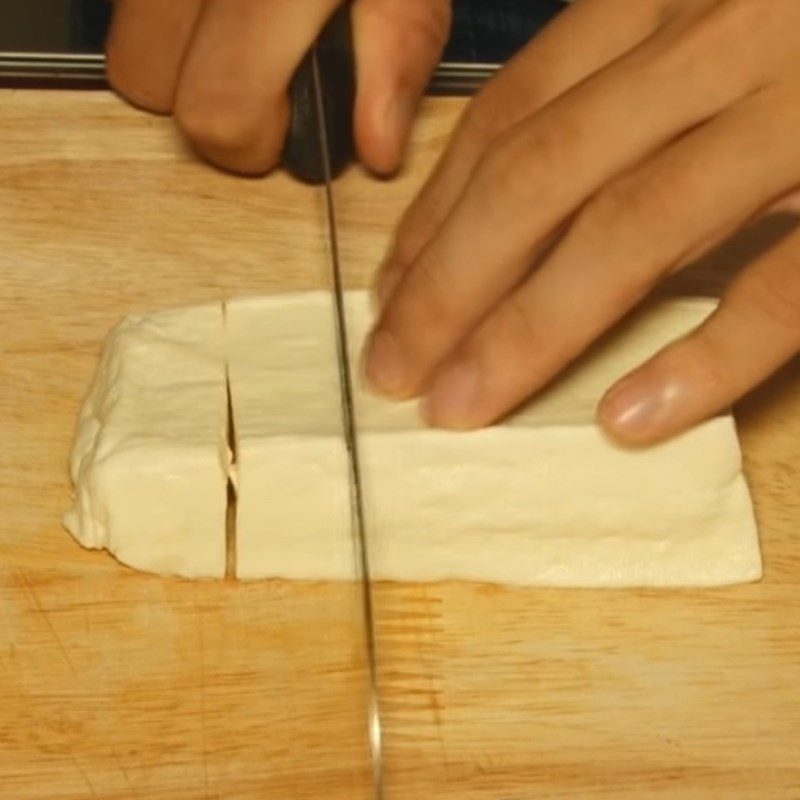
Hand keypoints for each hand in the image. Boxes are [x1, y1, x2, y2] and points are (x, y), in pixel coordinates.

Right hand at [106, 0, 450, 174]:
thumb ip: (397, 47)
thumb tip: (375, 146)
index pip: (218, 111)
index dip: (254, 141)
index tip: (288, 124)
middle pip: (148, 81)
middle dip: (208, 97)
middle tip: (264, 71)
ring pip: (128, 34)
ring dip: (181, 50)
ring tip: (246, 23)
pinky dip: (171, 8)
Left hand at [367, 0, 799, 444]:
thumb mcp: (715, 16)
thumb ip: (627, 80)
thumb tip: (516, 196)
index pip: (510, 119)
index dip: (436, 214)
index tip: (388, 295)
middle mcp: (723, 34)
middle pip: (543, 176)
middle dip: (451, 284)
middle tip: (392, 372)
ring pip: (633, 224)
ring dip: (532, 329)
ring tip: (464, 406)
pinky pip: (788, 281)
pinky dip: (708, 353)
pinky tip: (631, 419)